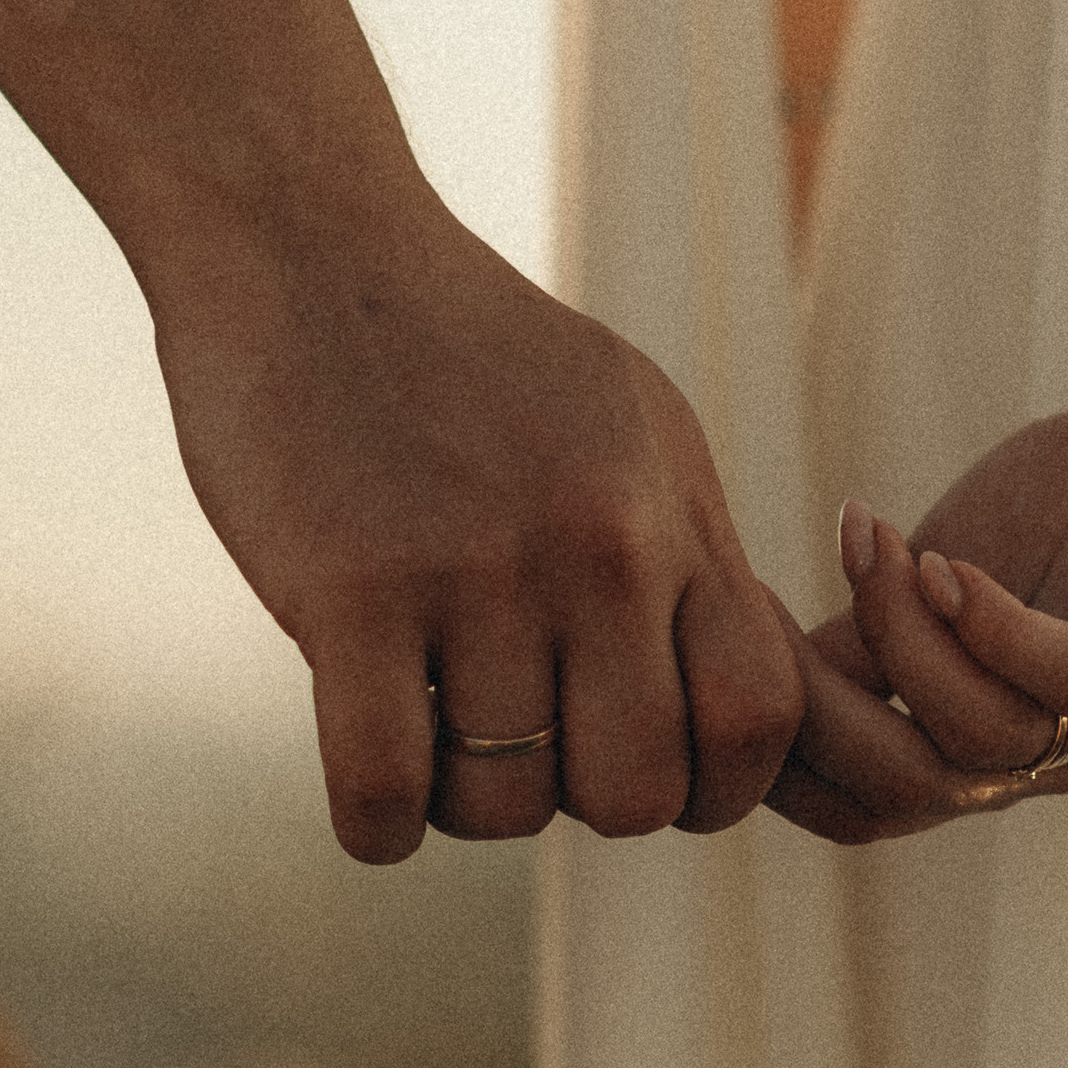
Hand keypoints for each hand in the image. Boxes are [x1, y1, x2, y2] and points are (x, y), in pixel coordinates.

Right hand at [152, 184, 804, 861]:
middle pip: (638, 790)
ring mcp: (477, 569)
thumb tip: (733, 697)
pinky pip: (387, 791)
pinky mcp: (351, 590)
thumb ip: (685, 554)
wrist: (308, 243)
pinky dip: (381, 825)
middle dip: (580, 805)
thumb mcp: (625, 424)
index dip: (711, 787)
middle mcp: (596, 544)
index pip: (759, 716)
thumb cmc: (467, 348)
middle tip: (522, 748)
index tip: (638, 766)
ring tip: (433, 736)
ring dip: (466, 807)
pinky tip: (373, 790)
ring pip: (507, 803)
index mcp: (668, 510)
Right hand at [768, 337, 1067, 843]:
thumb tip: (746, 674)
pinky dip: (999, 631)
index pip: (866, 807)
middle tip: (765, 620)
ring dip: (909, 640)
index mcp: (986, 752)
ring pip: (987, 736)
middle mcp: (1055, 758)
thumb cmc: (1060, 503)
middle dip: (824, 708)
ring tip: (877, 553)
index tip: (722, 663)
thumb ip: (860, 639)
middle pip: (913, 789)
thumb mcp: (929, 575)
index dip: (783, 758)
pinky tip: (948, 568)